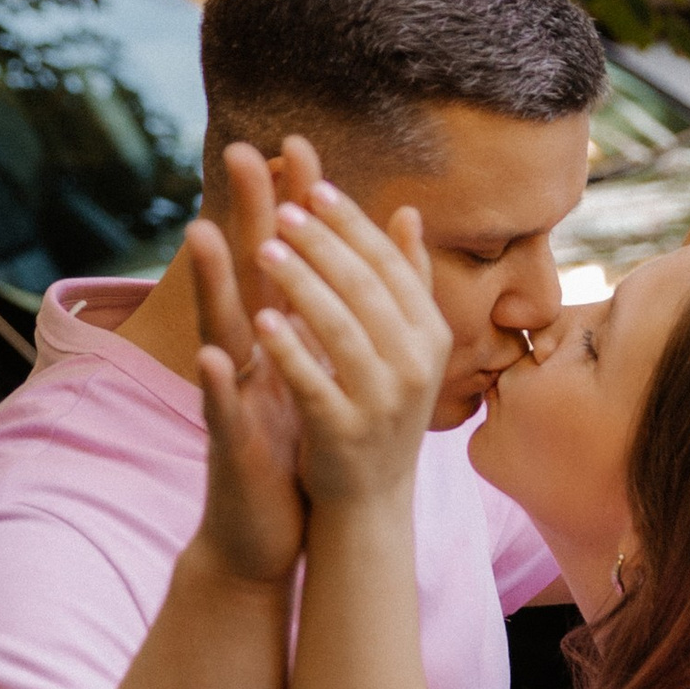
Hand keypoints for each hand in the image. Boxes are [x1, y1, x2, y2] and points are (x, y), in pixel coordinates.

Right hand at [192, 141, 308, 584]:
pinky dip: (219, 384)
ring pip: (224, 331)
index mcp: (278, 340)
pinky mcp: (232, 444)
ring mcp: (237, 396)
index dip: (290, 208)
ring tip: (205, 232)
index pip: (285, 261)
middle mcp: (250, 356)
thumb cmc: (295, 448)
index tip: (295, 147)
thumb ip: (323, 321)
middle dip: (245, 214)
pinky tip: (216, 357)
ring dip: (213, 285)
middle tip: (238, 152)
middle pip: (248, 275)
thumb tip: (341, 266)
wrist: (269, 530)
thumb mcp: (315, 376)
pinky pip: (224, 409)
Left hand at [253, 181, 450, 510]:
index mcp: (430, 334)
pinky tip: (259, 321)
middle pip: (365, 288)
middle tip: (283, 209)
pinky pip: (314, 382)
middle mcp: (415, 365)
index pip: (389, 264)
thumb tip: (407, 212)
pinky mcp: (345, 433)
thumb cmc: (380, 410)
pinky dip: (289, 351)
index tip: (314, 185)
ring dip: (301, 284)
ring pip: (340, 328)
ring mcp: (383, 401)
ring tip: (264, 248)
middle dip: (322, 244)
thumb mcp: (404, 345)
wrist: (369, 503)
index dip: (351, 224)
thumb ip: (405, 280)